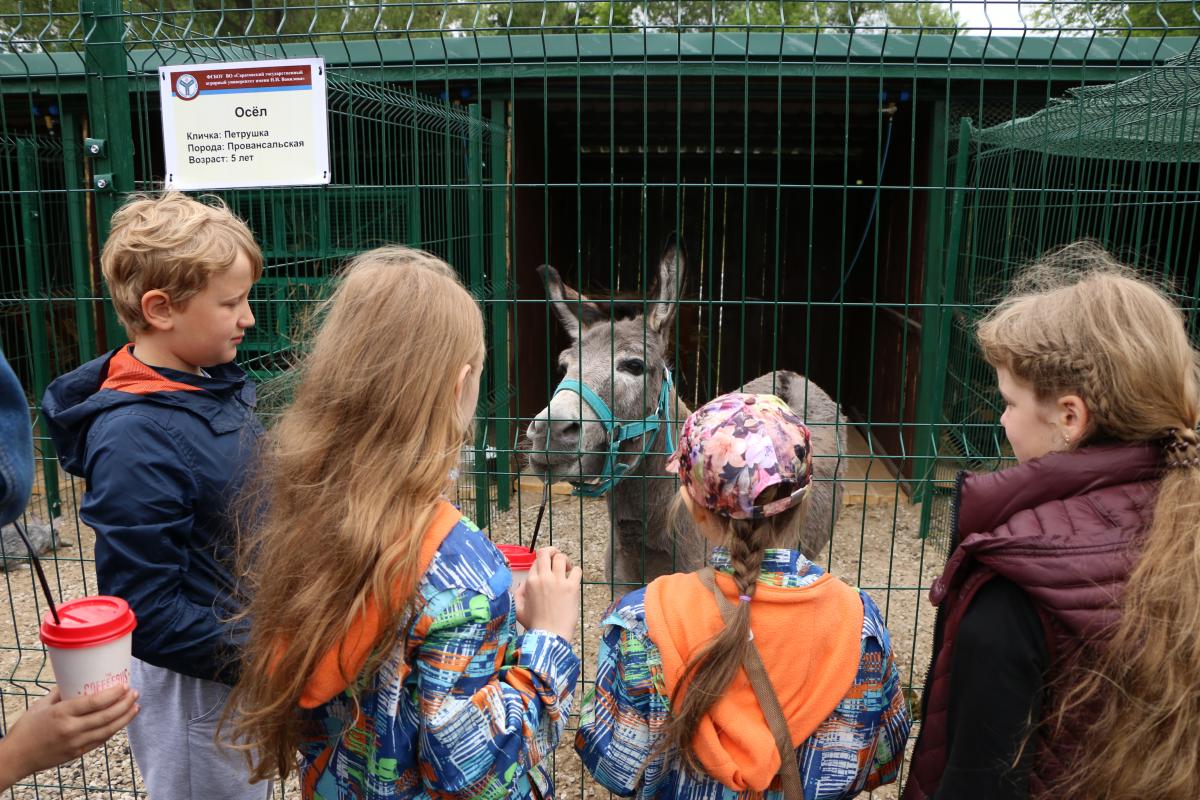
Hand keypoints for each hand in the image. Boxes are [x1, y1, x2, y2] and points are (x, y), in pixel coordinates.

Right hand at [0, 685, 138, 790]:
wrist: (16, 757)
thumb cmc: (26, 728)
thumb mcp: (41, 705)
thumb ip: (61, 692)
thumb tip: (77, 678)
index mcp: (62, 713)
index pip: (94, 702)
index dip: (113, 694)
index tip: (124, 685)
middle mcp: (71, 729)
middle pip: (106, 716)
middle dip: (124, 704)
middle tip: (135, 693)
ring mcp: (75, 743)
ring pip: (107, 730)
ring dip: (124, 718)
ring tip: (135, 707)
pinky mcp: (77, 754)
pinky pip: (100, 741)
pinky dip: (113, 730)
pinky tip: (120, 722)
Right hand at [519, 547, 581, 640]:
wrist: (549, 636)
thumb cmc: (534, 625)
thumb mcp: (518, 609)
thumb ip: (518, 593)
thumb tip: (524, 583)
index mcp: (530, 581)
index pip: (536, 560)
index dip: (542, 561)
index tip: (547, 568)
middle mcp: (543, 578)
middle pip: (547, 552)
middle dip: (553, 552)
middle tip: (557, 559)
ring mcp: (558, 581)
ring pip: (561, 557)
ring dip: (564, 560)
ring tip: (566, 569)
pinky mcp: (572, 587)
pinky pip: (576, 570)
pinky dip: (575, 572)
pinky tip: (573, 579)